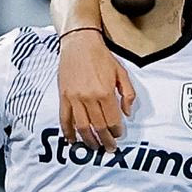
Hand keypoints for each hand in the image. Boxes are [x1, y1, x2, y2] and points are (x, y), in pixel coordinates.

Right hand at [58, 29, 135, 150]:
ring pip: (82, 127)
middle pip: (98, 127)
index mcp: (105, 92)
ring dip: (89, 141)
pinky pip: (65, 119)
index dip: (117, 131)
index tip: (118, 135)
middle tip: (109, 148)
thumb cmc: (101, 57)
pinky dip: (68, 132)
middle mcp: (89, 98)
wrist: (79, 43)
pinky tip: (73, 140)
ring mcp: (75, 98)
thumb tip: (127, 113)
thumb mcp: (121, 73)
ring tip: (95, 147)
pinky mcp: (64, 97)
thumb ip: (128, 94)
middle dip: (105, 141)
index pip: (113, 120)